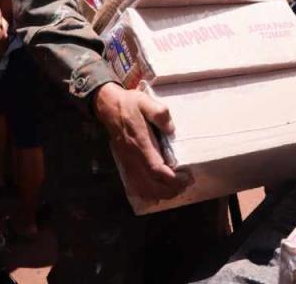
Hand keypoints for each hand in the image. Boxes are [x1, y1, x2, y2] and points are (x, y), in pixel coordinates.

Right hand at [94, 83, 190, 200]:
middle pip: (152, 185)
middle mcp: (133, 158)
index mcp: (140, 144)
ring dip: (162, 193)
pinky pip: (136, 186)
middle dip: (171, 190)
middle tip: (186, 182)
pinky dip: (149, 193)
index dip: (173, 179)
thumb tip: (171, 130)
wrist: (108, 107)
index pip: (156, 170)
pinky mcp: (126, 164)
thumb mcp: (146, 102)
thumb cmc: (129, 104)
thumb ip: (160, 114)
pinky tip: (160, 189)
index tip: (187, 175)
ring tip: (176, 187)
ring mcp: (128, 163)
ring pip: (144, 189)